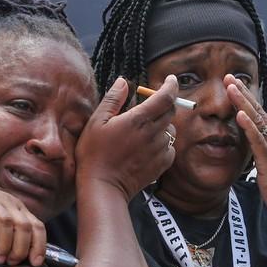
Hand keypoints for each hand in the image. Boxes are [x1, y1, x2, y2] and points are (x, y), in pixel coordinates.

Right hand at [0, 168, 47, 266]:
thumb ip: (10, 230)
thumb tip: (22, 257)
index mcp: (17, 207)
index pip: (37, 226)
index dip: (39, 246)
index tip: (35, 263)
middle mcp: (7, 202)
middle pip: (24, 226)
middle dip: (20, 248)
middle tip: (11, 262)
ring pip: (6, 222)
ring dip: (5, 244)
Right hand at [76, 75, 177, 198]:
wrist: (103, 186)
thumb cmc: (94, 153)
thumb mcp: (96, 122)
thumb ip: (113, 99)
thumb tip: (123, 81)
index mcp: (138, 120)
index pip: (166, 97)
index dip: (171, 85)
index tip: (171, 79)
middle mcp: (153, 133)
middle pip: (171, 111)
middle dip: (164, 104)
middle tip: (148, 105)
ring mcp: (160, 150)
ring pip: (171, 129)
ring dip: (162, 124)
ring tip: (144, 130)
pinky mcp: (162, 164)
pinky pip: (170, 147)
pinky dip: (163, 143)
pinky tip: (147, 147)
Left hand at [225, 76, 266, 224]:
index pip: (260, 113)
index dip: (247, 97)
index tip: (235, 82)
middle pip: (258, 111)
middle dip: (243, 93)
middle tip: (229, 76)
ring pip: (257, 121)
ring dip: (244, 103)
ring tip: (232, 87)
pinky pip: (258, 142)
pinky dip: (249, 127)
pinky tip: (240, 115)